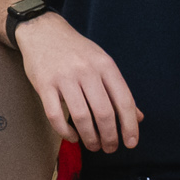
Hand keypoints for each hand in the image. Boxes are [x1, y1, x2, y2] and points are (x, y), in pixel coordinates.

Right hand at [9, 11, 144, 154]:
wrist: (43, 31)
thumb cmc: (76, 51)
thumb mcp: (102, 63)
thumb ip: (118, 90)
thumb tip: (137, 117)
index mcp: (105, 65)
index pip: (124, 101)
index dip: (130, 126)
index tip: (131, 143)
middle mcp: (86, 71)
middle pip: (104, 113)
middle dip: (110, 137)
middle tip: (110, 148)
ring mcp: (64, 78)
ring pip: (81, 117)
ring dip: (90, 138)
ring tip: (93, 146)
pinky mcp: (44, 85)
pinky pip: (55, 115)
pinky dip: (66, 132)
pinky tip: (73, 137)